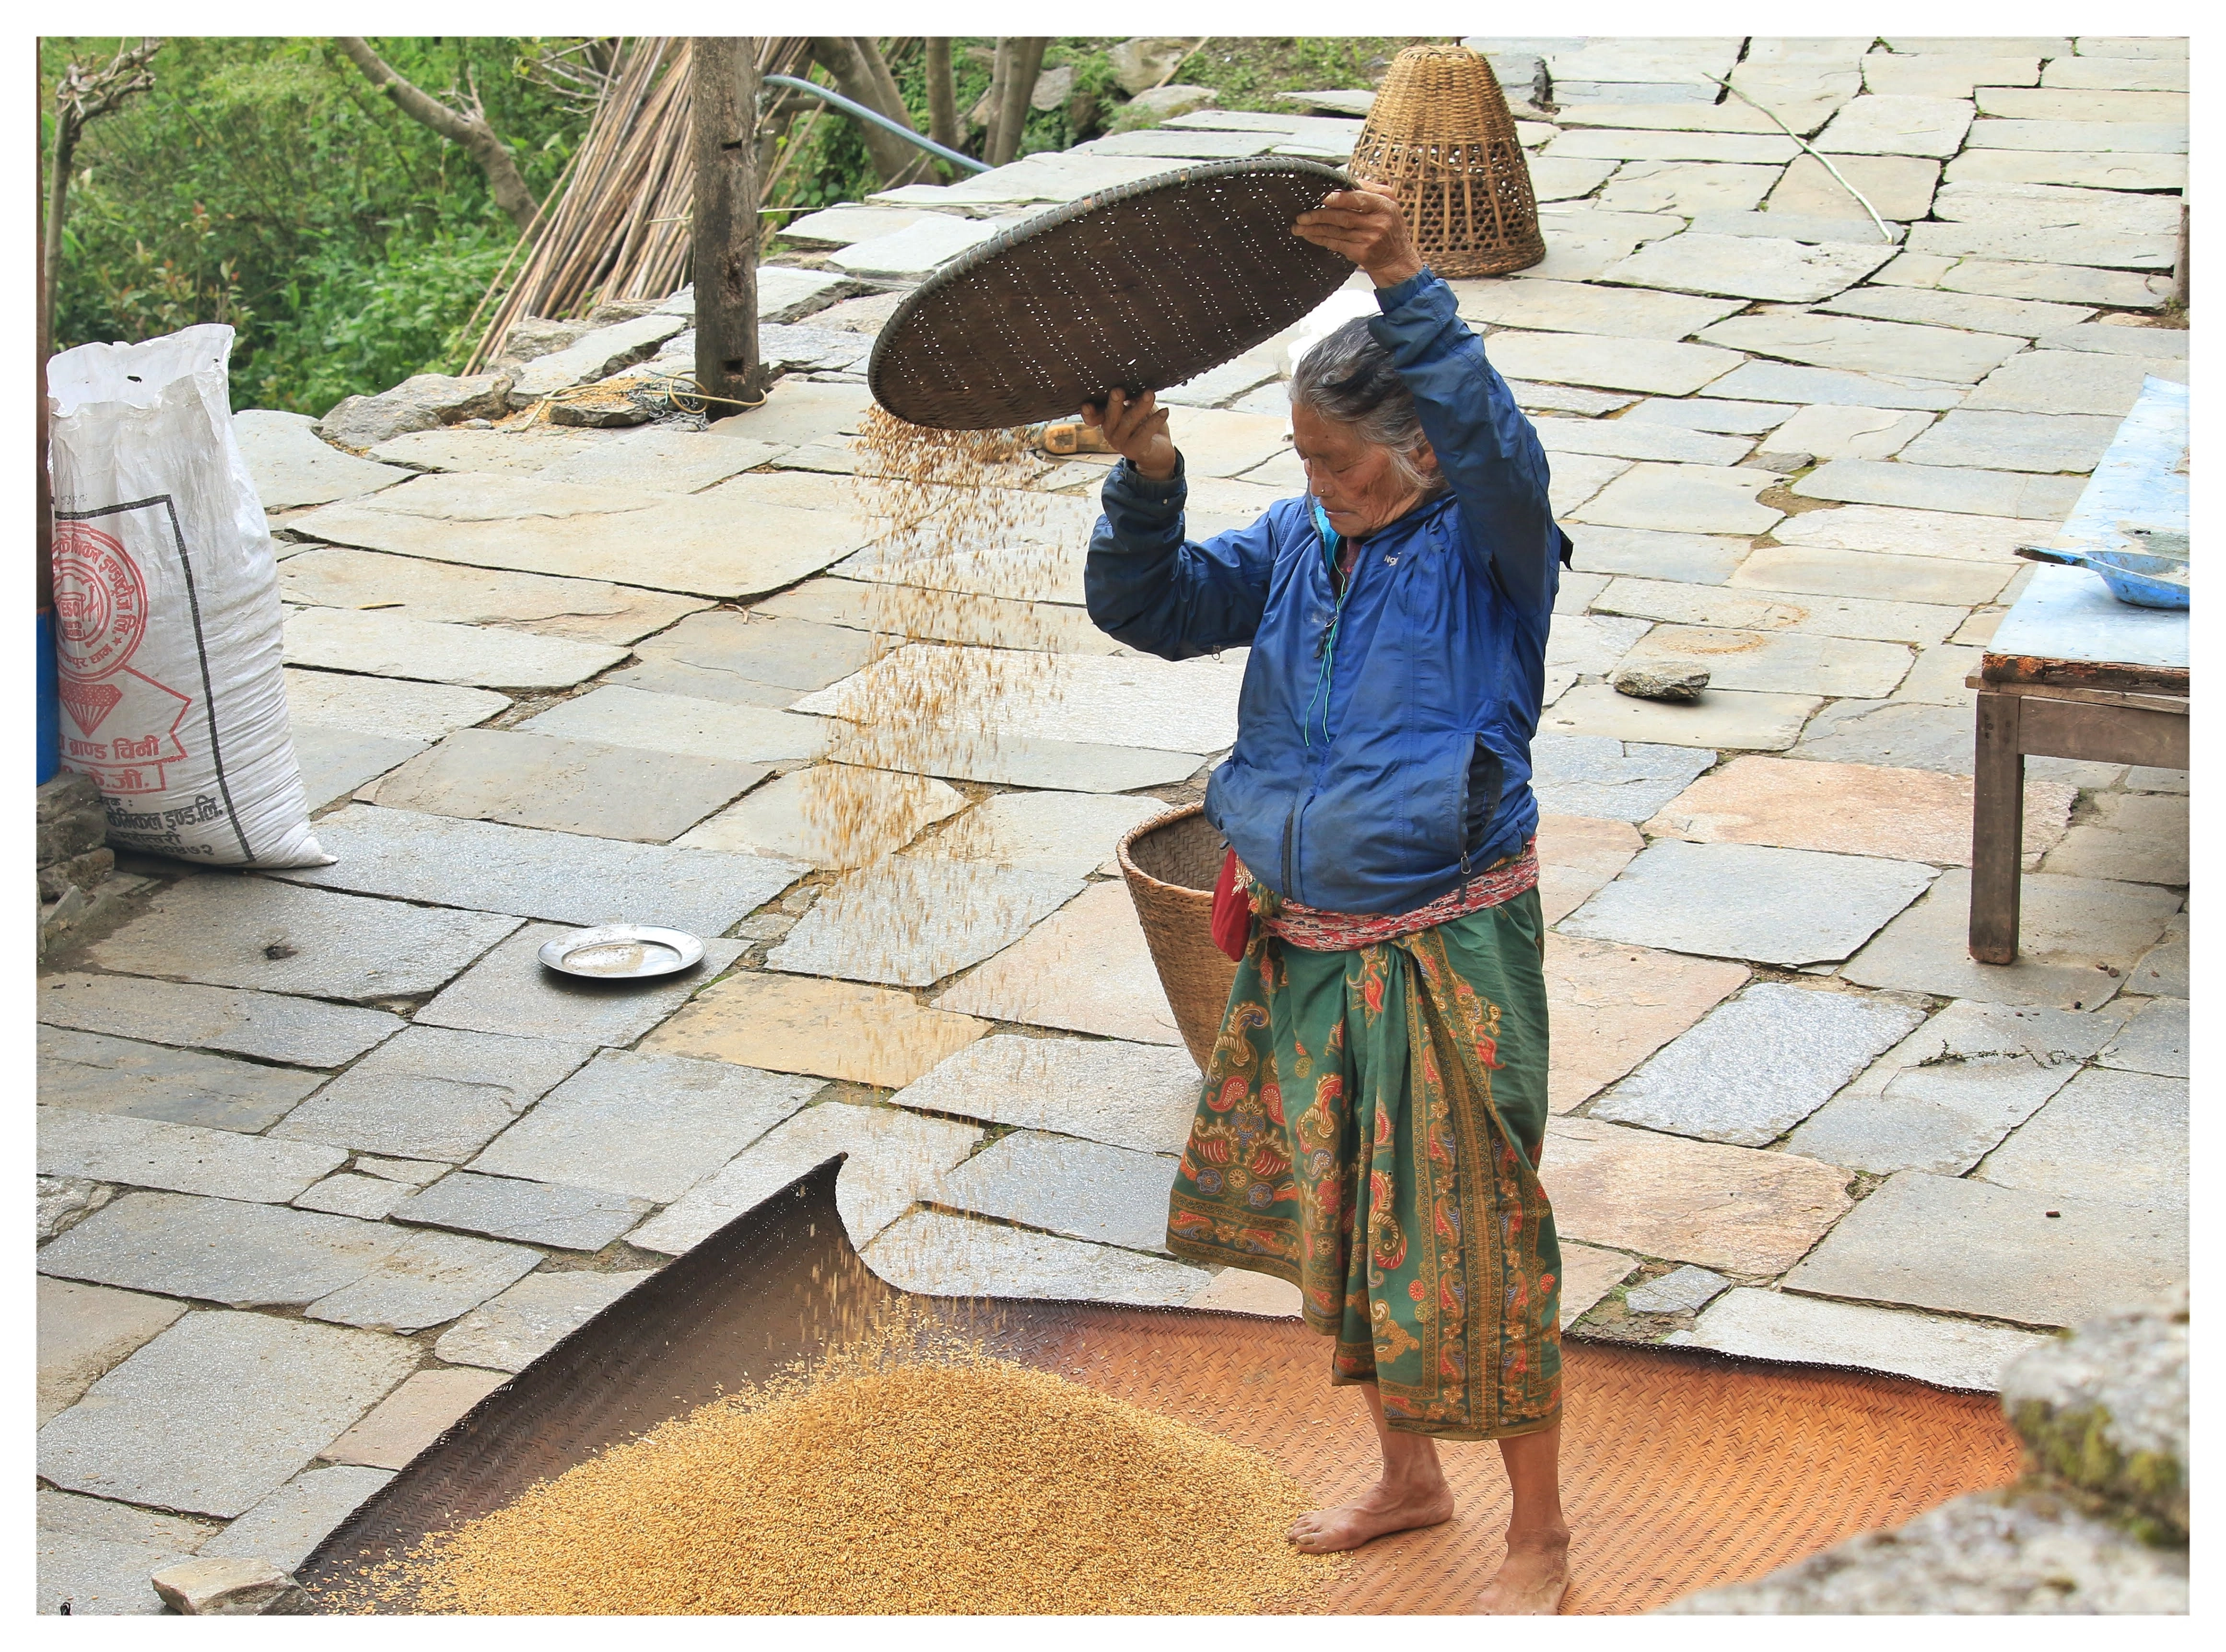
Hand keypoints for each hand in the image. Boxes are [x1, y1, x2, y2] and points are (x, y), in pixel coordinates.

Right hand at [1081, 388, 1177, 480]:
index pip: (1092, 417)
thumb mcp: (1137, 409)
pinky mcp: (1134, 450)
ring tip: (1150, 394)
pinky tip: (1165, 411)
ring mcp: (1120, 443)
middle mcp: (1109, 432)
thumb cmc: (1146, 426)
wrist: (1159, 453)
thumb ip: (1133, 399)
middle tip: (1118, 390)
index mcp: (1107, 420)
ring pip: (1128, 422)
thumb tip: (1135, 386)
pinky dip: (1155, 420)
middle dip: (1114, 403)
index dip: (1088, 412)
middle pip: (1110, 415)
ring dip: (1140, 406)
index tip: (1087, 405)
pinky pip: (1144, 433)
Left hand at [1293, 179, 1424, 288]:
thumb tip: (1344, 181)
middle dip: (1320, 214)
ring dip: (1315, 228)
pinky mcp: (1362, 253)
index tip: (1322, 197)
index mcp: (1384, 203)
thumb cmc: (1389, 229)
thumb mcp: (1388, 204)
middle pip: (1344, 216)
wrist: (1397, 260)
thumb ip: (1369, 191)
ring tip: (1298, 225)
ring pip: (1337, 231)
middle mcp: (1378, 221)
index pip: (1359, 198)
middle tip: (1301, 214)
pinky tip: (1309, 235)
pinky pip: (1336, 244)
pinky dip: (1321, 239)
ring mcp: (1370, 238)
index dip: (1339, 198)